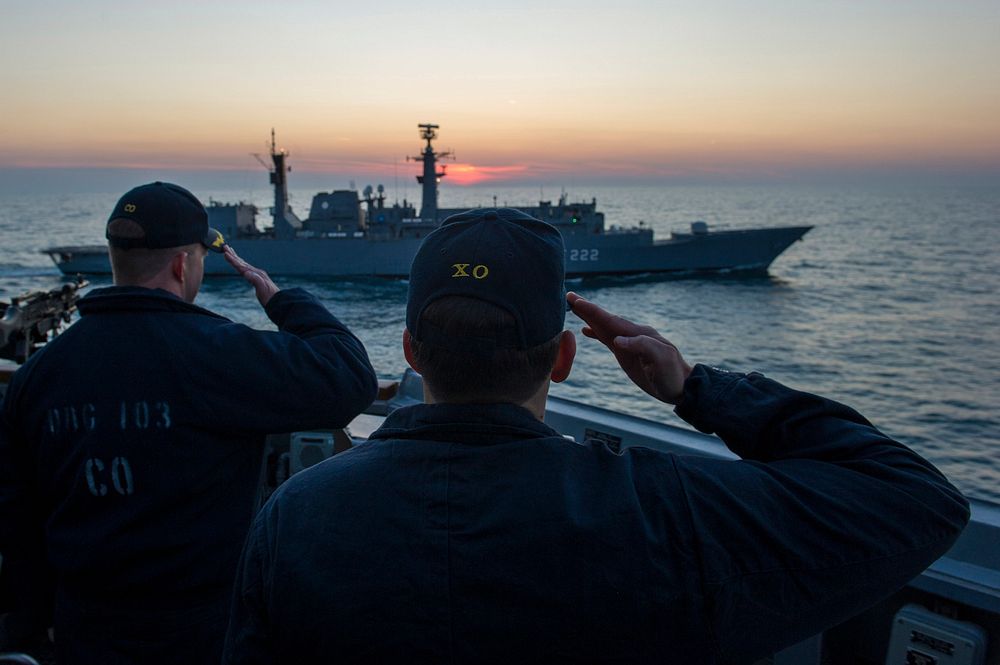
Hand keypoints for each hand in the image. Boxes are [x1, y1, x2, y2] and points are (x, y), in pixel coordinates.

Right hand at [224, 245, 278, 306]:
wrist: (278, 302)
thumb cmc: (269, 296)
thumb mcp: (262, 288)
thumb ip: (255, 280)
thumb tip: (246, 273)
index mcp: (255, 274)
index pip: (241, 265)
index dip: (232, 260)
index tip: (225, 253)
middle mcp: (256, 273)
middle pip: (242, 262)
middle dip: (233, 255)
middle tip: (225, 247)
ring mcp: (257, 275)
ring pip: (244, 264)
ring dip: (236, 258)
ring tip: (231, 252)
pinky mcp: (257, 280)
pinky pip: (246, 270)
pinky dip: (241, 265)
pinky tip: (240, 265)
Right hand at [567, 292, 691, 404]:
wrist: (681, 387)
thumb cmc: (672, 375)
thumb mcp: (662, 360)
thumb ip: (642, 346)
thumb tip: (618, 339)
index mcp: (640, 335)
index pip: (612, 320)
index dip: (593, 311)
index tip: (577, 301)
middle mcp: (633, 335)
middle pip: (606, 319)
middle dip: (587, 309)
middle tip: (569, 296)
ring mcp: (629, 343)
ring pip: (605, 326)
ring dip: (589, 317)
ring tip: (573, 307)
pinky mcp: (627, 353)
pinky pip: (608, 338)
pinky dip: (596, 331)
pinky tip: (586, 330)